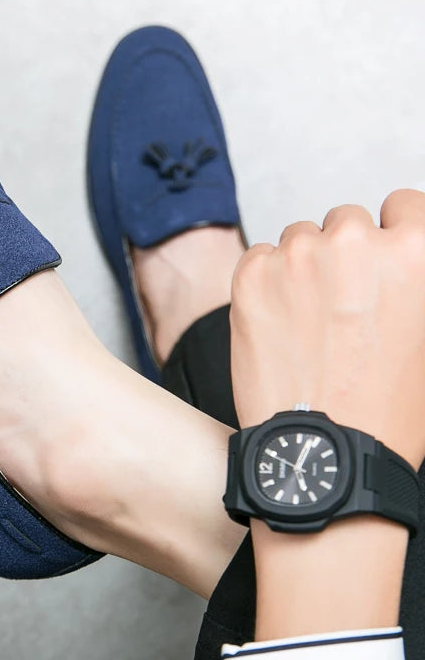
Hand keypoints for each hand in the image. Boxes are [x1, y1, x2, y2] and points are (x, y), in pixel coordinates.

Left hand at [229, 190, 424, 639]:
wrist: (325, 454)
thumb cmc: (388, 410)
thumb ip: (413, 283)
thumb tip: (400, 262)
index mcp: (415, 251)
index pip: (403, 206)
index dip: (393, 235)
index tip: (380, 259)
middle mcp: (355, 242)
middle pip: (346, 222)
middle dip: (344, 254)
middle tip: (340, 303)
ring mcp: (297, 256)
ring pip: (299, 238)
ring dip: (303, 267)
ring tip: (307, 320)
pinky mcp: (251, 275)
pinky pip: (260, 258)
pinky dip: (267, 282)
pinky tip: (278, 323)